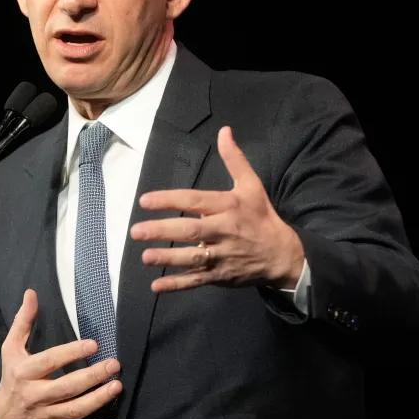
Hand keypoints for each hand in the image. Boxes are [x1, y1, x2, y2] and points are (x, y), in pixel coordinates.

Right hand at [0, 289, 122, 418]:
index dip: (72, 353)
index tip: (93, 344)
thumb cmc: (12, 379)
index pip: (51, 361)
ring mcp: (46, 416)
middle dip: (92, 376)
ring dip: (97, 400)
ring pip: (74, 410)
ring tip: (117, 386)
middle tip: (114, 364)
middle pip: (67, 387)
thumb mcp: (11, 349)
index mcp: (25, 373)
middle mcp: (35, 396)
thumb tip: (31, 294)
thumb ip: (23, 322)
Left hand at [130, 126, 304, 292]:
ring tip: (145, 256)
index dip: (169, 200)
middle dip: (162, 231)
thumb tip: (224, 131)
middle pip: (190, 231)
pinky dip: (177, 285)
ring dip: (168, 258)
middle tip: (136, 231)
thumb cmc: (261, 217)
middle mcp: (224, 231)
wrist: (282, 255)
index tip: (145, 201)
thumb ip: (234, 160)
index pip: (195, 201)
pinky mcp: (221, 275)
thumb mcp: (252, 186)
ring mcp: (222, 255)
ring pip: (192, 258)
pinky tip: (156, 286)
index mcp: (228, 207)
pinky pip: (197, 280)